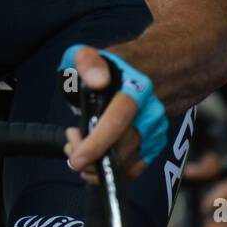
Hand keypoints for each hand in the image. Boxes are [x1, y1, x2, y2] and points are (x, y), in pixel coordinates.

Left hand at [63, 46, 145, 182]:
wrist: (152, 70)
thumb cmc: (113, 67)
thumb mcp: (91, 55)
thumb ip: (87, 62)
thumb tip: (98, 82)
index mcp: (137, 88)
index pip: (118, 119)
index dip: (97, 143)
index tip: (77, 159)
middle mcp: (151, 112)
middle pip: (119, 148)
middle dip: (88, 156)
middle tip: (70, 145)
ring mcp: (156, 130)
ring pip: (125, 163)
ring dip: (96, 165)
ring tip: (78, 148)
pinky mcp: (156, 144)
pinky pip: (132, 169)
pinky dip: (111, 171)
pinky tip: (95, 158)